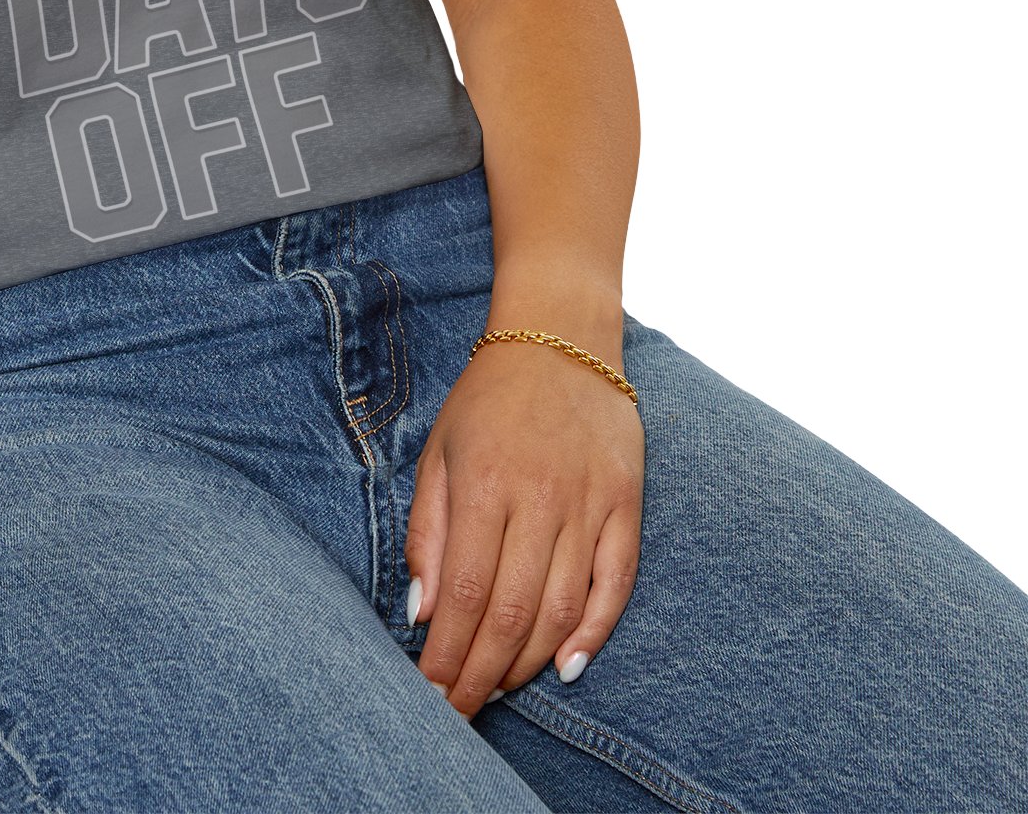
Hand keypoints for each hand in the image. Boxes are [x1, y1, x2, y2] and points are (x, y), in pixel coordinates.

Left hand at [405, 331, 644, 716]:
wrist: (560, 338)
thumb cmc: (488, 400)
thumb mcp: (439, 452)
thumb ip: (428, 532)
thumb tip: (422, 611)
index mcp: (485, 484)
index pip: (465, 592)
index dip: (448, 653)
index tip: (431, 691)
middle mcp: (540, 498)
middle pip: (512, 612)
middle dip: (482, 673)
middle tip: (461, 710)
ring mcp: (589, 503)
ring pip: (562, 608)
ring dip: (529, 661)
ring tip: (499, 689)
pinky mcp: (627, 504)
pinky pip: (616, 584)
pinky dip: (594, 632)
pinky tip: (567, 666)